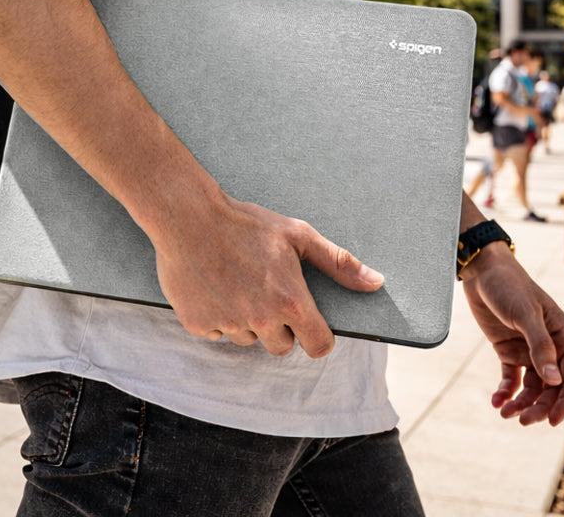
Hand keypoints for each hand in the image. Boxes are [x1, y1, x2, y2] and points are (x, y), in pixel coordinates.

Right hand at [153, 197, 383, 357]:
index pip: (319, 346)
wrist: (187, 216)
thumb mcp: (298, 235)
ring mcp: (227, 323)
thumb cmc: (246, 222)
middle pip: (281, 347)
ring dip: (246, 321)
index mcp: (290, 301)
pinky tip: (213, 287)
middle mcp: (261, 319)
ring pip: (247, 339)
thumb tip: (376, 283)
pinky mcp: (197, 323)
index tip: (307, 322)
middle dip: (279, 327)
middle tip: (265, 292)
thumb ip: (338, 263)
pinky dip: (215, 317)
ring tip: (235, 284)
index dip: (316, 335)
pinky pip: (215, 333)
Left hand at [462, 248, 563, 425]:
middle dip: (540, 407)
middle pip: (553, 389)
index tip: (553, 421)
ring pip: (532, 388)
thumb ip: (540, 346)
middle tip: (522, 420)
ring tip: (505, 413)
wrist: (483, 272)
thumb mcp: (526, 315)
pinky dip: (506, 392)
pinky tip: (496, 402)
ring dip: (522, 403)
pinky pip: (511, 379)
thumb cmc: (510, 287)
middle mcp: (552, 349)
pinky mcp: (509, 351)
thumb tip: (554, 380)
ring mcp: (530, 351)